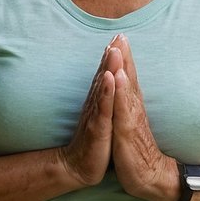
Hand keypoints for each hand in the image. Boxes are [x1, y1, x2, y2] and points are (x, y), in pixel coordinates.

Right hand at [58, 43, 115, 187]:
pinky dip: (106, 92)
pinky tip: (108, 78)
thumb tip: (107, 85)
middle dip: (112, 54)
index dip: (113, 56)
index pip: (106, 75)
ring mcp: (96, 114)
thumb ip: (104, 101)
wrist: (79, 166)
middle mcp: (95, 104)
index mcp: (99, 102)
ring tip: (113, 49)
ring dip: (108, 67)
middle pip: (104, 75)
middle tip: (118, 34)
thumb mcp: (102, 118)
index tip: (120, 36)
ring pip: (103, 88)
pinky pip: (103, 108)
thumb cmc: (94, 142)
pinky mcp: (98, 128)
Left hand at [108, 35, 171, 200]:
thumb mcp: (129, 126)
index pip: (128, 78)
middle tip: (120, 34)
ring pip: (126, 90)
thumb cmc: (136, 152)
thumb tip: (126, 92)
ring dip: (122, 68)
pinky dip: (121, 92)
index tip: (119, 36)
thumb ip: (128, 108)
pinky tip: (118, 78)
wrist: (150, 178)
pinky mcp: (128, 132)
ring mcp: (132, 120)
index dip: (123, 58)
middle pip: (129, 77)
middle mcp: (134, 110)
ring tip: (117, 49)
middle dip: (124, 55)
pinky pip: (123, 110)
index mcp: (132, 107)